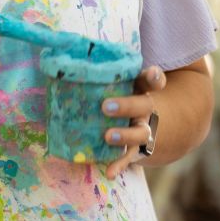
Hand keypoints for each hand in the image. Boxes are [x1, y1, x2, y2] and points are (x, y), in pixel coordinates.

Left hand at [101, 65, 166, 179]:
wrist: (151, 124)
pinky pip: (128, 158)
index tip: (151, 73)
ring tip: (108, 136)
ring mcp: (142, 130)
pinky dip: (119, 165)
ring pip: (140, 134)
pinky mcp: (135, 150)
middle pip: (142, 107)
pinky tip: (109, 172)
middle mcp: (146, 110)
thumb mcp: (121, 80)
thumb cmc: (124, 94)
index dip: (154, 77)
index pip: (152, 80)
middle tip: (106, 107)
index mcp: (142, 89)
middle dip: (126, 106)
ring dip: (125, 136)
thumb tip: (65, 48)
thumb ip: (104, 69)